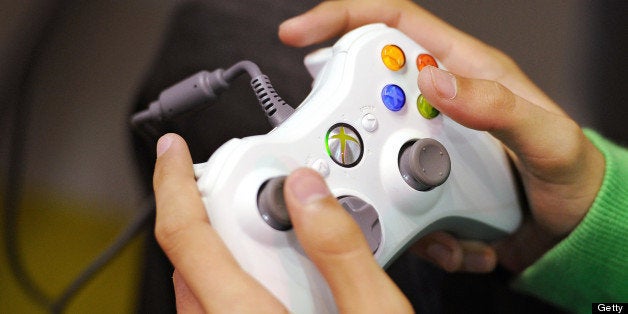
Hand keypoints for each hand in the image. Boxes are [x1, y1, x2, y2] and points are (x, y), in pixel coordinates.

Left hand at [153, 134, 411, 312]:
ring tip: (278, 247)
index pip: (183, 235)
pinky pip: (217, 308)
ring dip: (226, 254)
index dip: (172, 183)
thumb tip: (309, 191)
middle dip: (213, 218)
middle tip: (251, 201)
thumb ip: (342, 250)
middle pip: (189, 259)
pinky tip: (282, 286)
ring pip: (202, 287)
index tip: (171, 152)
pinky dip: (237, 282)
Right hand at [279, 0, 605, 272]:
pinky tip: (451, 235)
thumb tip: (432, 79)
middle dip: (357, 124)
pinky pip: (390, 197)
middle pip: (369, 91)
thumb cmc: (571, 175)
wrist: (572, 231)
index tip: (301, 33)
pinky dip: (409, 223)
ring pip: (373, 152)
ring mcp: (427, 145)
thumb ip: (494, 106)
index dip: (344, 18)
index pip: (395, 25)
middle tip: (371, 157)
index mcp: (466, 71)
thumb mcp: (547, 138)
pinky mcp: (421, 182)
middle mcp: (438, 104)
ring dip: (388, 189)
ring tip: (436, 212)